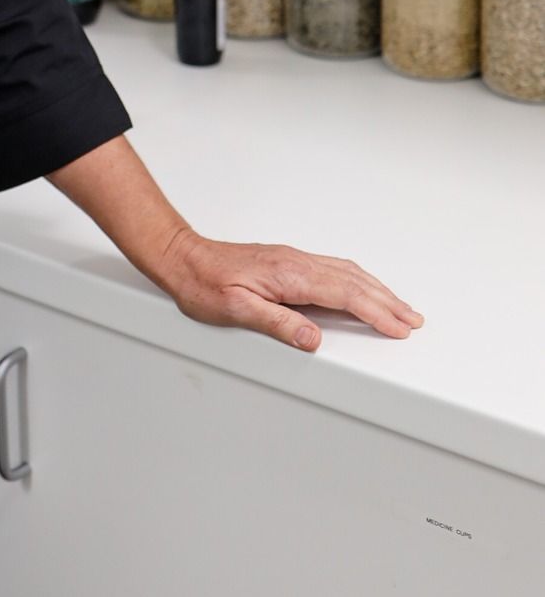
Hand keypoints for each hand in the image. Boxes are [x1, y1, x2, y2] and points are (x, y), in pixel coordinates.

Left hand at [158, 228, 424, 352]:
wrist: (184, 258)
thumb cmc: (204, 284)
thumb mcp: (236, 310)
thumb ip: (277, 324)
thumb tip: (313, 339)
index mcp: (289, 275)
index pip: (345, 294)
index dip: (376, 312)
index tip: (399, 326)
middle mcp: (297, 263)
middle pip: (354, 281)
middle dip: (387, 301)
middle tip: (413, 320)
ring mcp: (294, 260)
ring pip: (347, 272)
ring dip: (377, 289)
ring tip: (399, 307)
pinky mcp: (288, 262)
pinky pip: (334, 269)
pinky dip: (358, 280)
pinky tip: (362, 288)